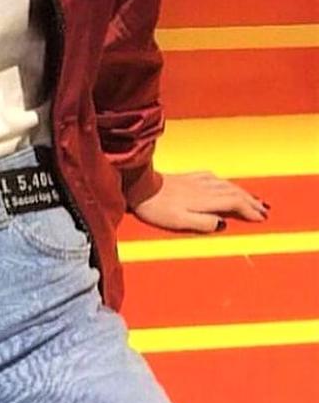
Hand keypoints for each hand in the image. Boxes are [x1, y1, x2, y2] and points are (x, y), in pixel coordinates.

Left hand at [132, 172, 269, 232]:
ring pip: (227, 184)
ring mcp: (196, 181)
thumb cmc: (155, 207)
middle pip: (235, 193)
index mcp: (204, 200)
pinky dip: (225, 182)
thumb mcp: (179, 221)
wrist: (138, 187)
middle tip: (264, 209)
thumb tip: (222, 225)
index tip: (261, 218)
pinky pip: (214, 177)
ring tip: (252, 198)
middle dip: (251, 201)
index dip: (249, 211)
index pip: (234, 203)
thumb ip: (202, 223)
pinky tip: (224, 183)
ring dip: (242, 192)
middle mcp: (204, 188)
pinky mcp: (187, 177)